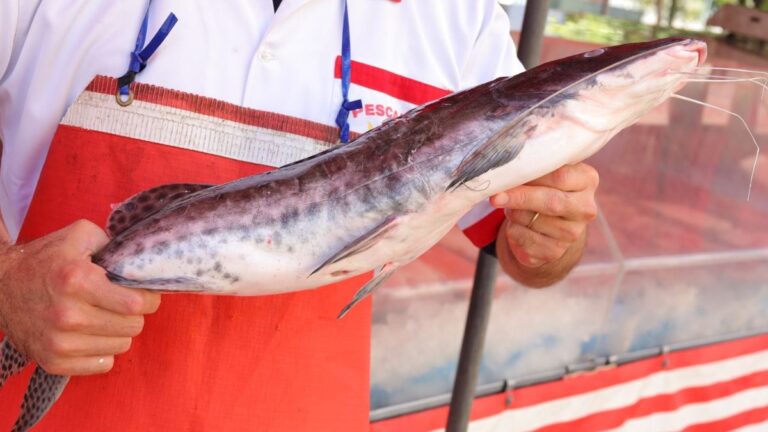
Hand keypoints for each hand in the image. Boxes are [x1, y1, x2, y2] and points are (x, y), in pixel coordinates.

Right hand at [0, 220, 160, 374]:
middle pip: (133, 326)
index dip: (148, 298)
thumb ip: (114, 244)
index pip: (136, 304)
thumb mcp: (79, 236)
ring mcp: (59, 343)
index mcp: (76, 281)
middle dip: (133, 314)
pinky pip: (103, 365)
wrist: (0, 286)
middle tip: (120, 303)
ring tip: (102, 316)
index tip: (142, 293)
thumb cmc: (46, 259)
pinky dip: (103, 350)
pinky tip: (91, 334)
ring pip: (121, 346)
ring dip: (118, 331)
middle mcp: (68, 315)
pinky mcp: (52, 362)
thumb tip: (142, 263)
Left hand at [491, 163, 598, 285]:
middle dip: (520, 197)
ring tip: (511, 206)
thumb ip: (535, 167)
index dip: (533, 174)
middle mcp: (585, 209)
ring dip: (513, 213)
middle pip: (550, 202)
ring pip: (532, 221)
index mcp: (587, 180)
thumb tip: (508, 167)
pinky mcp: (554, 252)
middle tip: (496, 196)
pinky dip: (512, 230)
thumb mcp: (547, 172)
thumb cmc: (544, 188)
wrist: (549, 226)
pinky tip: (516, 225)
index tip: (511, 172)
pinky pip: (523, 239)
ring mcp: (572, 234)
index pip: (561, 175)